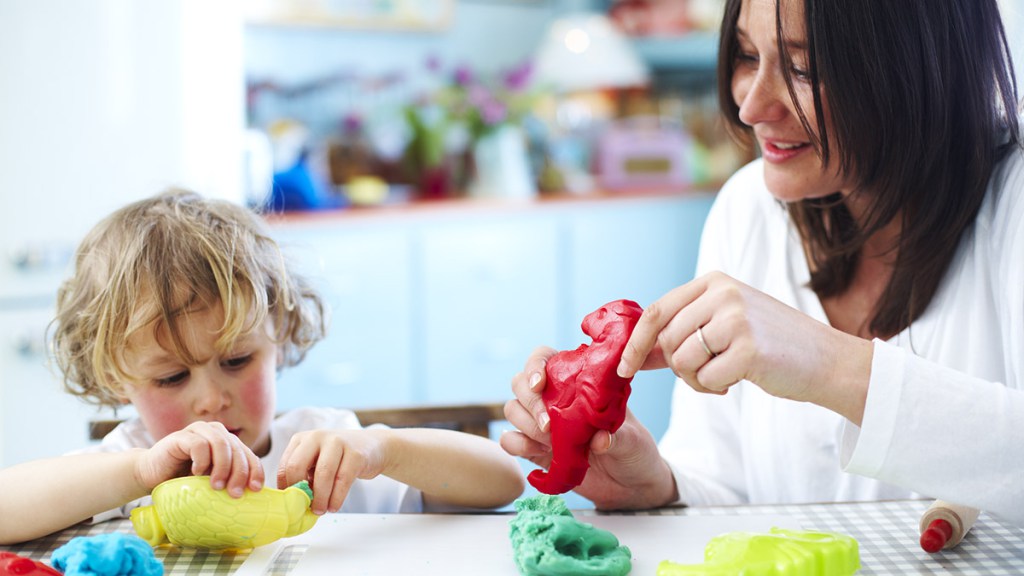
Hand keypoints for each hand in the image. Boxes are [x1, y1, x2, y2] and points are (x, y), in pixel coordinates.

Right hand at [136, 421, 263, 496]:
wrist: (150, 475)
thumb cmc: (182, 480)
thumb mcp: (210, 481)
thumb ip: (227, 481)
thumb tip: (251, 498)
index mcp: (227, 442)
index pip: (248, 454)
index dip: (255, 471)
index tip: (255, 489)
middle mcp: (215, 432)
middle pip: (237, 449)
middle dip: (239, 473)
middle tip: (235, 493)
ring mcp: (198, 431)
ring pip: (221, 444)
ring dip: (222, 467)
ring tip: (216, 486)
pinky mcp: (181, 436)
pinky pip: (199, 444)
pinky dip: (202, 461)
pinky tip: (196, 474)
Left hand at [276, 429, 386, 514]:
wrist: (372, 447)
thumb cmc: (338, 458)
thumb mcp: (316, 461)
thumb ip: (303, 475)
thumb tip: (291, 502)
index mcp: (301, 439)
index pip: (285, 466)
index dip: (287, 489)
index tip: (292, 504)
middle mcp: (317, 437)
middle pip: (297, 466)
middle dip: (299, 492)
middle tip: (305, 509)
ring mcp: (337, 442)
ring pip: (322, 474)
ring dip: (320, 498)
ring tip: (321, 510)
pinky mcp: (356, 453)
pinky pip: (342, 480)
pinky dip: (336, 498)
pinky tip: (334, 506)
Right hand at [500, 346, 676, 509]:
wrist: (631, 484)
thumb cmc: (634, 450)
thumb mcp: (632, 438)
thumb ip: (617, 437)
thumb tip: (600, 440)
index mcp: (577, 381)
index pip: (544, 358)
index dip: (535, 365)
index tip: (540, 384)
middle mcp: (554, 398)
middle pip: (520, 383)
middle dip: (530, 402)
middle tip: (549, 425)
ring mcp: (542, 423)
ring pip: (513, 409)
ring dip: (525, 424)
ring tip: (549, 442)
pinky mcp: (536, 450)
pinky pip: (510, 440)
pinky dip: (516, 444)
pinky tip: (536, 452)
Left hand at [617, 271, 871, 422]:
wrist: (826, 361)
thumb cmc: (770, 346)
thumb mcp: (722, 328)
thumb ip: (679, 337)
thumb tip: (635, 353)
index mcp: (713, 281)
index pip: (656, 311)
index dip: (636, 343)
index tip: (625, 369)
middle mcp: (723, 292)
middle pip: (667, 341)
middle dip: (679, 367)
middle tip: (708, 371)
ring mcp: (736, 318)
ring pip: (681, 361)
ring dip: (697, 379)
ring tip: (725, 373)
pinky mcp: (748, 348)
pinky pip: (705, 379)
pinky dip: (716, 388)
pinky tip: (740, 379)